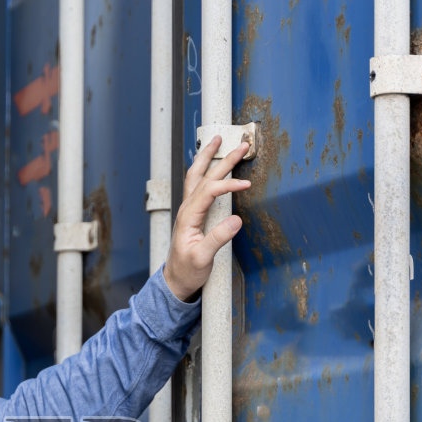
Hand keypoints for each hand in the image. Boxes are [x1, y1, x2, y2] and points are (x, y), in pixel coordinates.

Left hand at [163, 136, 251, 301]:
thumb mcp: (203, 258)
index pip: (210, 191)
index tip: (246, 184)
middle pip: (204, 176)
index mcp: (188, 216)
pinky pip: (198, 185)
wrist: (176, 280)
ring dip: (208, 158)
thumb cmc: (187, 271)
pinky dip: (205, 170)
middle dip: (222, 159)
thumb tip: (236, 220)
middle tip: (240, 145)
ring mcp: (188, 210)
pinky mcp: (193, 213)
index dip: (229, 185)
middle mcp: (187, 209)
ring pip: (196, 176)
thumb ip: (218, 239)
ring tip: (217, 140)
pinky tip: (210, 164)